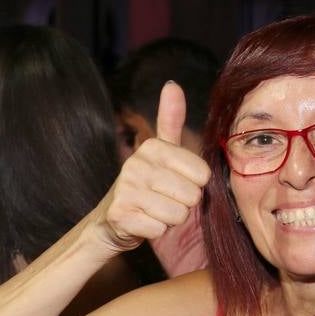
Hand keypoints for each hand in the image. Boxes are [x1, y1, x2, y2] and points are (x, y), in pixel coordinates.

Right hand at [94, 82, 211, 251]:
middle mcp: (136, 164)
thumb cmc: (146, 184)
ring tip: (154, 210)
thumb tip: (172, 84)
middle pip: (193, 195)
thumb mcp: (161, 151)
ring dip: (170, 218)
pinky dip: (156, 231)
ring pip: (178, 214)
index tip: (175, 182)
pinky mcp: (121, 216)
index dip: (194, 184)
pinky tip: (143, 222)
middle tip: (164, 199)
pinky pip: (161, 229)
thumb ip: (170, 120)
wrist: (111, 220)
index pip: (203, 174)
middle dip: (183, 204)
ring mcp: (126, 190)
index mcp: (153, 147)